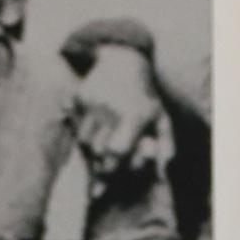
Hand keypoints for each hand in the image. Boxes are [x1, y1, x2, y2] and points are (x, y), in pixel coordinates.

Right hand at [67, 39, 169, 182]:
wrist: (123, 62)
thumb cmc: (146, 97)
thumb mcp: (161, 118)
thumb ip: (165, 146)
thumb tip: (161, 176)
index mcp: (134, 114)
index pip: (118, 150)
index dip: (116, 166)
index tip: (116, 174)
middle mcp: (110, 108)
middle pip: (98, 150)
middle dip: (102, 163)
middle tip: (109, 166)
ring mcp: (92, 102)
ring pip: (83, 140)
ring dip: (92, 149)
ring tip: (104, 144)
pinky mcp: (78, 97)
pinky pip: (74, 125)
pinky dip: (82, 133)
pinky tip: (93, 130)